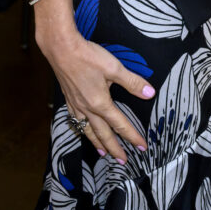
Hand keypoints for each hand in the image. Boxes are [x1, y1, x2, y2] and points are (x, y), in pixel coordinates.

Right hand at [40, 31, 154, 160]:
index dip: (132, 136)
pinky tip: (83, 128)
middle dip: (114, 148)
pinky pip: (76, 121)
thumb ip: (132, 82)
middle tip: (123, 161)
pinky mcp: (68, 99)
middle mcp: (87, 109)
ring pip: (88, 130)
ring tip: (103, 153)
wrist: (61, 49)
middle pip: (103, 134)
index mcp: (100, 103)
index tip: (142, 147)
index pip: (120, 125)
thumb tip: (149, 93)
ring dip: (96, 143)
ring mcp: (76, 105)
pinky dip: (82, 130)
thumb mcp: (114, 68)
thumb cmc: (87, 57)